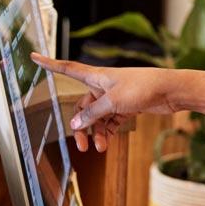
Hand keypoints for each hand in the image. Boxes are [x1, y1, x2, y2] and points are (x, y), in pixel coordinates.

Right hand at [31, 53, 177, 151]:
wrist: (170, 90)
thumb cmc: (143, 87)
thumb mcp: (113, 102)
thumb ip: (92, 114)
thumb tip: (75, 125)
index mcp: (97, 77)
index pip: (67, 68)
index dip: (50, 64)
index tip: (34, 57)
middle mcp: (103, 85)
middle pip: (83, 106)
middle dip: (81, 126)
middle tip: (81, 146)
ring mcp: (115, 96)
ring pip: (97, 117)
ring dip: (96, 133)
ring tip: (100, 148)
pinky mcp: (126, 106)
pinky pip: (110, 121)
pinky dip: (107, 132)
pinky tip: (106, 143)